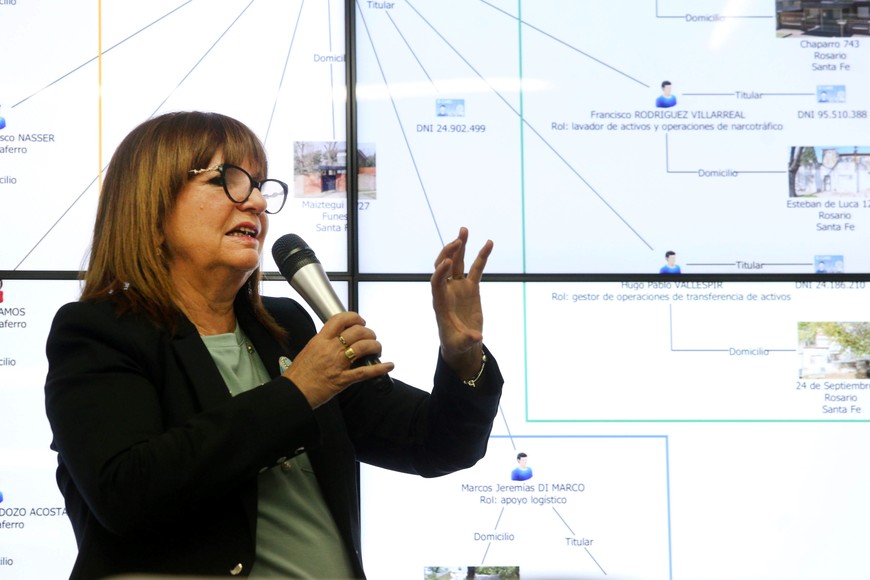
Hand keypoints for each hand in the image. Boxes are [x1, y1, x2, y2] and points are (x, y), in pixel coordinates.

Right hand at [283, 311, 393, 407]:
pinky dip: (379, 368)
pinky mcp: (343, 379)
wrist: (293, 392)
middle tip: (371, 337)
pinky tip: (388, 365)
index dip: (355, 317)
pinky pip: (364, 371)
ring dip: (375, 346)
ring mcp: (338, 364)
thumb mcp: (309, 349)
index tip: (361, 321)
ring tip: (378, 349)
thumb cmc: (299, 374)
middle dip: (369, 332)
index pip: (340, 320)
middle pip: (357, 332)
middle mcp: (330, 349)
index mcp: (320, 340)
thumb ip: (324, 342)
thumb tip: (338, 338)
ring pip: (363, 347)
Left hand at [431, 227, 493, 378]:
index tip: (447, 263)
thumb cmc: (456, 344)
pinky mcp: (471, 287)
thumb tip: (477, 338)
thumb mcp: (460, 345)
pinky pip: (476, 268)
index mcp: (440, 303)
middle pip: (443, 266)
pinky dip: (482, 256)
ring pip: (457, 262)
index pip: (436, 283)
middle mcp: (447, 291)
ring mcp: (458, 287)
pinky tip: (489, 243)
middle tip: (457, 241)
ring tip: (464, 230)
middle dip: (448, 253)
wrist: (461, 343)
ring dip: (460, 246)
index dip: (440, 272)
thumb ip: (467, 340)